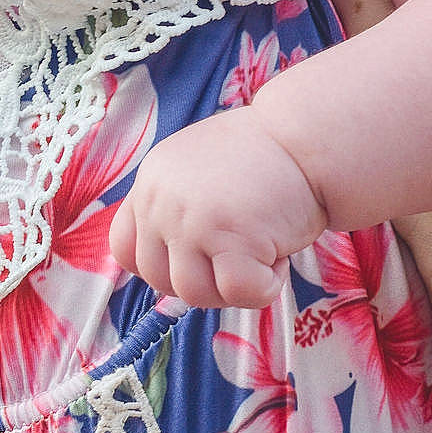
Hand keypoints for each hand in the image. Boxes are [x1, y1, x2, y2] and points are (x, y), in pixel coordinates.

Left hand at [108, 108, 326, 309]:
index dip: (161, 266)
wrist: (306, 138)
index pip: (124, 249)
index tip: (195, 259)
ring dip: (233, 286)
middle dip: (203, 279)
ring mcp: (191, 221)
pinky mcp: (229, 239)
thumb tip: (170, 269)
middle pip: (158, 279)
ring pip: (193, 294)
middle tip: (240, 254)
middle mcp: (161, 201)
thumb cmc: (263, 158)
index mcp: (150, 182)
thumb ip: (174, 209)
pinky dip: (264, 287)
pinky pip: (238, 293)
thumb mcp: (196, 171)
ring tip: (261, 249)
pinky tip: (279, 254)